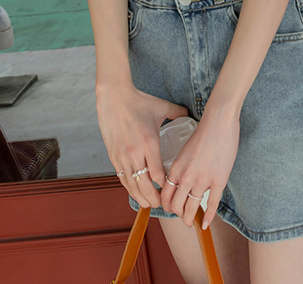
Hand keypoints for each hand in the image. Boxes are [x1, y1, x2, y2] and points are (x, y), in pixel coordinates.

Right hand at [97, 83, 186, 208]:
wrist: (114, 98)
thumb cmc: (139, 102)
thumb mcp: (161, 107)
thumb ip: (177, 112)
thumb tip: (189, 114)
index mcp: (149, 143)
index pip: (158, 174)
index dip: (165, 186)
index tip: (172, 189)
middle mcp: (135, 153)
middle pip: (145, 186)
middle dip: (154, 198)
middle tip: (162, 204)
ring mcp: (123, 156)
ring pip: (132, 186)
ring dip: (141, 197)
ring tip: (149, 203)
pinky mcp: (113, 156)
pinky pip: (122, 178)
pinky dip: (129, 188)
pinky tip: (135, 192)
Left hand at [161, 104, 239, 228]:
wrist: (219, 121)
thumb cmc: (203, 131)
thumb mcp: (185, 150)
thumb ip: (183, 166)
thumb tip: (183, 179)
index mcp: (176, 168)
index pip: (165, 196)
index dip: (167, 206)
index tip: (171, 208)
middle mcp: (187, 177)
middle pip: (176, 206)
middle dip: (178, 215)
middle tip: (182, 216)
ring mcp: (203, 180)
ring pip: (192, 208)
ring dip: (190, 219)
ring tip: (191, 223)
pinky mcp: (219, 180)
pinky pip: (212, 204)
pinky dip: (208, 217)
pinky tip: (206, 224)